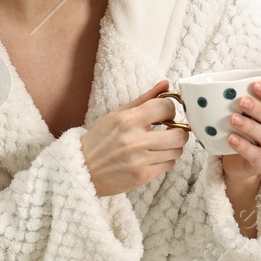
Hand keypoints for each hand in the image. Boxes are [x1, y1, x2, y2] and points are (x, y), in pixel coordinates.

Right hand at [81, 81, 190, 196]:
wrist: (80, 170)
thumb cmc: (99, 140)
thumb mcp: (116, 114)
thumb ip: (144, 99)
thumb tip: (166, 84)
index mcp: (128, 120)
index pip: (167, 108)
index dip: (170, 111)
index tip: (164, 116)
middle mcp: (135, 140)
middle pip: (180, 134)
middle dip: (179, 131)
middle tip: (169, 132)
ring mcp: (139, 160)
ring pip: (177, 151)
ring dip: (172, 147)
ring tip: (159, 145)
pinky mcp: (142, 176)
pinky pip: (169, 165)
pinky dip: (165, 160)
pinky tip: (152, 157)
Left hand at [220, 65, 260, 179]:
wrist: (240, 159)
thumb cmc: (251, 126)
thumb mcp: (258, 105)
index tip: (254, 84)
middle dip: (259, 109)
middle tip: (241, 101)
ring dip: (250, 127)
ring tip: (233, 119)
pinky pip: (256, 156)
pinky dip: (244, 147)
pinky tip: (231, 139)